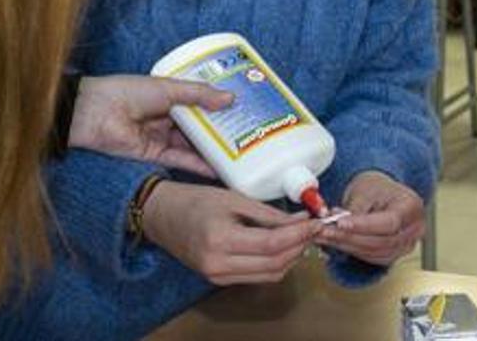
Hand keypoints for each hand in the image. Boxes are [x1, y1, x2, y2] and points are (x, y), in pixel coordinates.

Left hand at [67, 75, 231, 175]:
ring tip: (240, 155)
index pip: (199, 103)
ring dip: (213, 151)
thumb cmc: (126, 92)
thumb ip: (199, 94)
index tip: (243, 111)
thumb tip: (230, 98)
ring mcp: (161, 137)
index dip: (219, 107)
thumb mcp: (168, 88)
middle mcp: (166, 117)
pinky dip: (199, 165)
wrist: (94, 113)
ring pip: (192, 145)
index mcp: (167, 96)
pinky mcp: (155, 155)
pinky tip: (219, 169)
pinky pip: (181, 160)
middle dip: (221, 131)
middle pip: (199, 126)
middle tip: (249, 135)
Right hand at [142, 182, 321, 285]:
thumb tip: (300, 220)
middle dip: (299, 246)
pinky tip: (282, 246)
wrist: (161, 215)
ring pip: (269, 274)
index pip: (272, 244)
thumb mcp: (232, 198)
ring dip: (290, 257)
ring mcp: (217, 276)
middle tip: (313, 228)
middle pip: (274, 264)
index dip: (299, 235)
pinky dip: (274, 264)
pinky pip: (256, 276)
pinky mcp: (218, 279)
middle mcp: (218, 264)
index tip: (316, 222)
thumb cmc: (193, 199)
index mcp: (220, 239)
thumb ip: (267, 213)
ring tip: (300, 236)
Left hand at [315, 171, 424, 264]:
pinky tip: (335, 242)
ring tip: (325, 235)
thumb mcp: (365, 189)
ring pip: (375, 252)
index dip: (364, 225)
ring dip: (347, 245)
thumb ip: (354, 209)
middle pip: (382, 241)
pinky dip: (351, 250)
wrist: (381, 193)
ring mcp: (406, 244)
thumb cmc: (376, 187)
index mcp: (411, 207)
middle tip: (325, 230)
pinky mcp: (394, 254)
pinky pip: (371, 257)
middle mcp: (414, 229)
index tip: (340, 222)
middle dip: (349, 237)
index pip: (389, 222)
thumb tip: (337, 224)